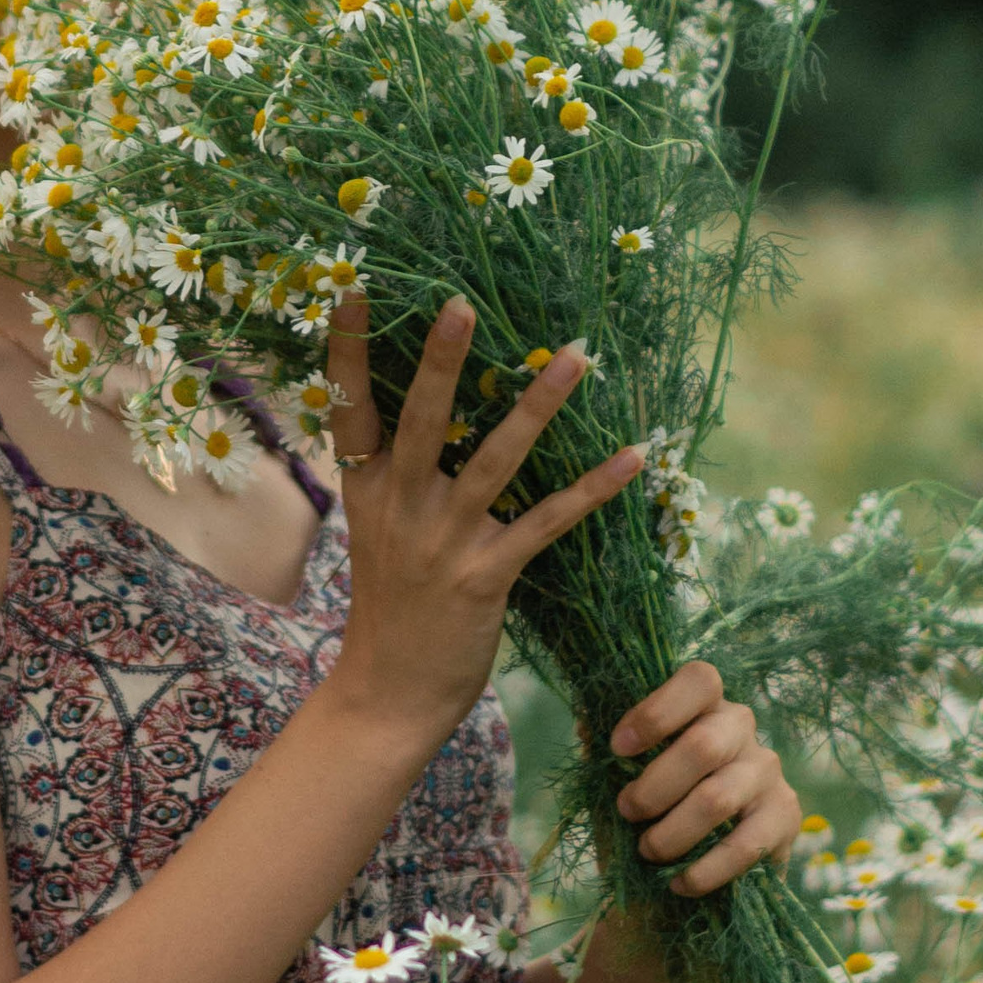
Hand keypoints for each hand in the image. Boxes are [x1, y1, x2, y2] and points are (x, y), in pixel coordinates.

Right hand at [322, 294, 642, 745]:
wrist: (389, 694)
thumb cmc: (392, 608)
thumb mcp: (377, 533)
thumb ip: (397, 478)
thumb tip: (430, 415)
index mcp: (367, 491)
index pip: (349, 408)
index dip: (350, 350)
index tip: (354, 289)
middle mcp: (401, 507)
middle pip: (421, 420)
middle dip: (440, 360)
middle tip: (462, 302)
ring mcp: (444, 541)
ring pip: (496, 460)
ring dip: (540, 405)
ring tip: (575, 356)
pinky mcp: (487, 575)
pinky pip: (549, 522)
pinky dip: (593, 488)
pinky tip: (632, 457)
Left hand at [608, 660, 800, 897]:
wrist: (690, 874)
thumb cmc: (651, 811)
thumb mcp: (621, 779)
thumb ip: (606, 753)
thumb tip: (586, 724)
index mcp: (704, 706)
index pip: (699, 681)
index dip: (658, 711)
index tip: (618, 748)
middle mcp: (742, 729)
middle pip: (705, 745)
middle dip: (654, 787)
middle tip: (627, 812)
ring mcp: (768, 771)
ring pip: (718, 799)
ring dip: (672, 833)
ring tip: (648, 852)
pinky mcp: (785, 817)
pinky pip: (745, 845)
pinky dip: (705, 870)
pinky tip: (681, 883)